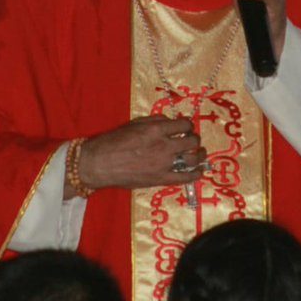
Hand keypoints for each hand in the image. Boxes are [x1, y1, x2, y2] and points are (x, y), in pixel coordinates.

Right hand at [70, 116, 206, 195]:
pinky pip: (186, 178)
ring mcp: (164, 164)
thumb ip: (154, 121)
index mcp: (156, 130)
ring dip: (199, 154)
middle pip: (191, 140)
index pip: (184, 124)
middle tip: (191, 139)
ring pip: (192, 158)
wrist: (100, 164)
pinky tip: (199, 171)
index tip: (185, 127)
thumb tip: (170, 121)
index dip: (187, 124)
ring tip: (200, 152)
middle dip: (194, 138)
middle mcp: (163, 146)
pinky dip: (196, 174)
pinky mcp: (161, 179)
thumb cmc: (113, 142)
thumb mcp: (134, 124)